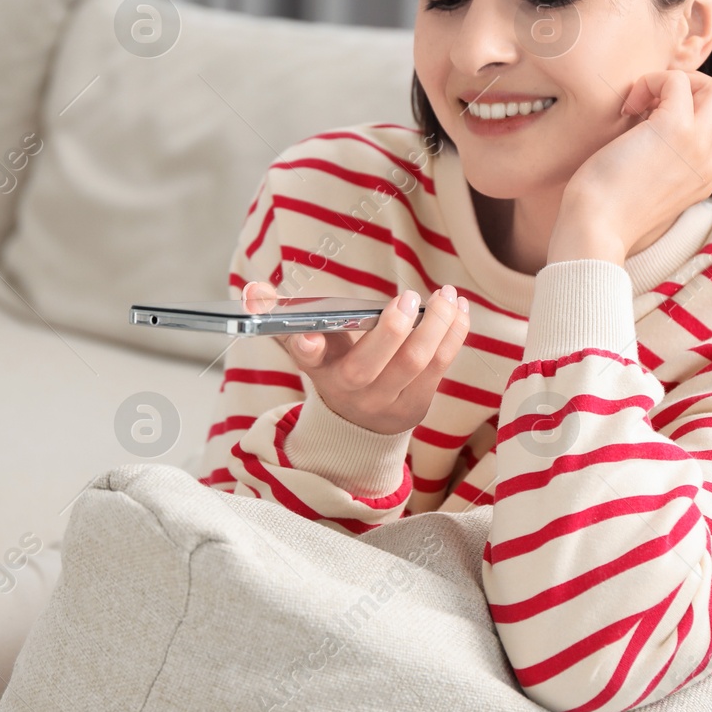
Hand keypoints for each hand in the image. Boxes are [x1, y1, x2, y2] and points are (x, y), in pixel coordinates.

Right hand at [240, 280, 469, 434]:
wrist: (359, 420)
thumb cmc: (333, 363)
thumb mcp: (305, 340)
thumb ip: (280, 314)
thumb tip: (252, 290)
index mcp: (318, 367)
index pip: (305, 357)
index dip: (306, 346)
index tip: (310, 336)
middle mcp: (349, 390)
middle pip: (368, 366)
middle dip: (391, 329)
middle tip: (409, 296)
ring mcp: (384, 401)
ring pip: (414, 364)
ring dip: (436, 326)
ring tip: (446, 294)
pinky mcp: (416, 404)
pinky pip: (440, 367)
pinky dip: (453, 334)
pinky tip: (458, 309)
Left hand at [548, 69, 711, 264]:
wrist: (595, 228)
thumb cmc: (608, 212)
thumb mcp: (652, 190)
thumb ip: (668, 165)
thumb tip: (651, 128)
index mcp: (707, 178)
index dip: (705, 113)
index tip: (664, 120)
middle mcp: (710, 162)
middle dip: (698, 90)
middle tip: (657, 103)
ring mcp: (698, 145)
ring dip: (678, 82)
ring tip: (643, 103)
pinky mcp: (674, 129)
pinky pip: (678, 81)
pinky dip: (652, 81)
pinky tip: (629, 105)